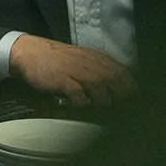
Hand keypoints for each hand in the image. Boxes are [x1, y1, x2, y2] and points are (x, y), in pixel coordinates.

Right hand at [7, 36, 135, 106]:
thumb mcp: (84, 61)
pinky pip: (79, 96)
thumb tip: (121, 91)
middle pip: (116, 82)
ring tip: (100, 113)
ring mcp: (77, 71)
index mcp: (99, 59)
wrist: (30, 52)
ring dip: (103, 103)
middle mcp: (91, 63)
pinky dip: (82, 105)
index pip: (125, 75)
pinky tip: (79, 108)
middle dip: (122, 99)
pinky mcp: (62, 80)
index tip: (134, 105)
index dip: (132, 91)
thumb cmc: (59, 61)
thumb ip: (102, 72)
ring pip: (101, 89)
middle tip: (120, 112)